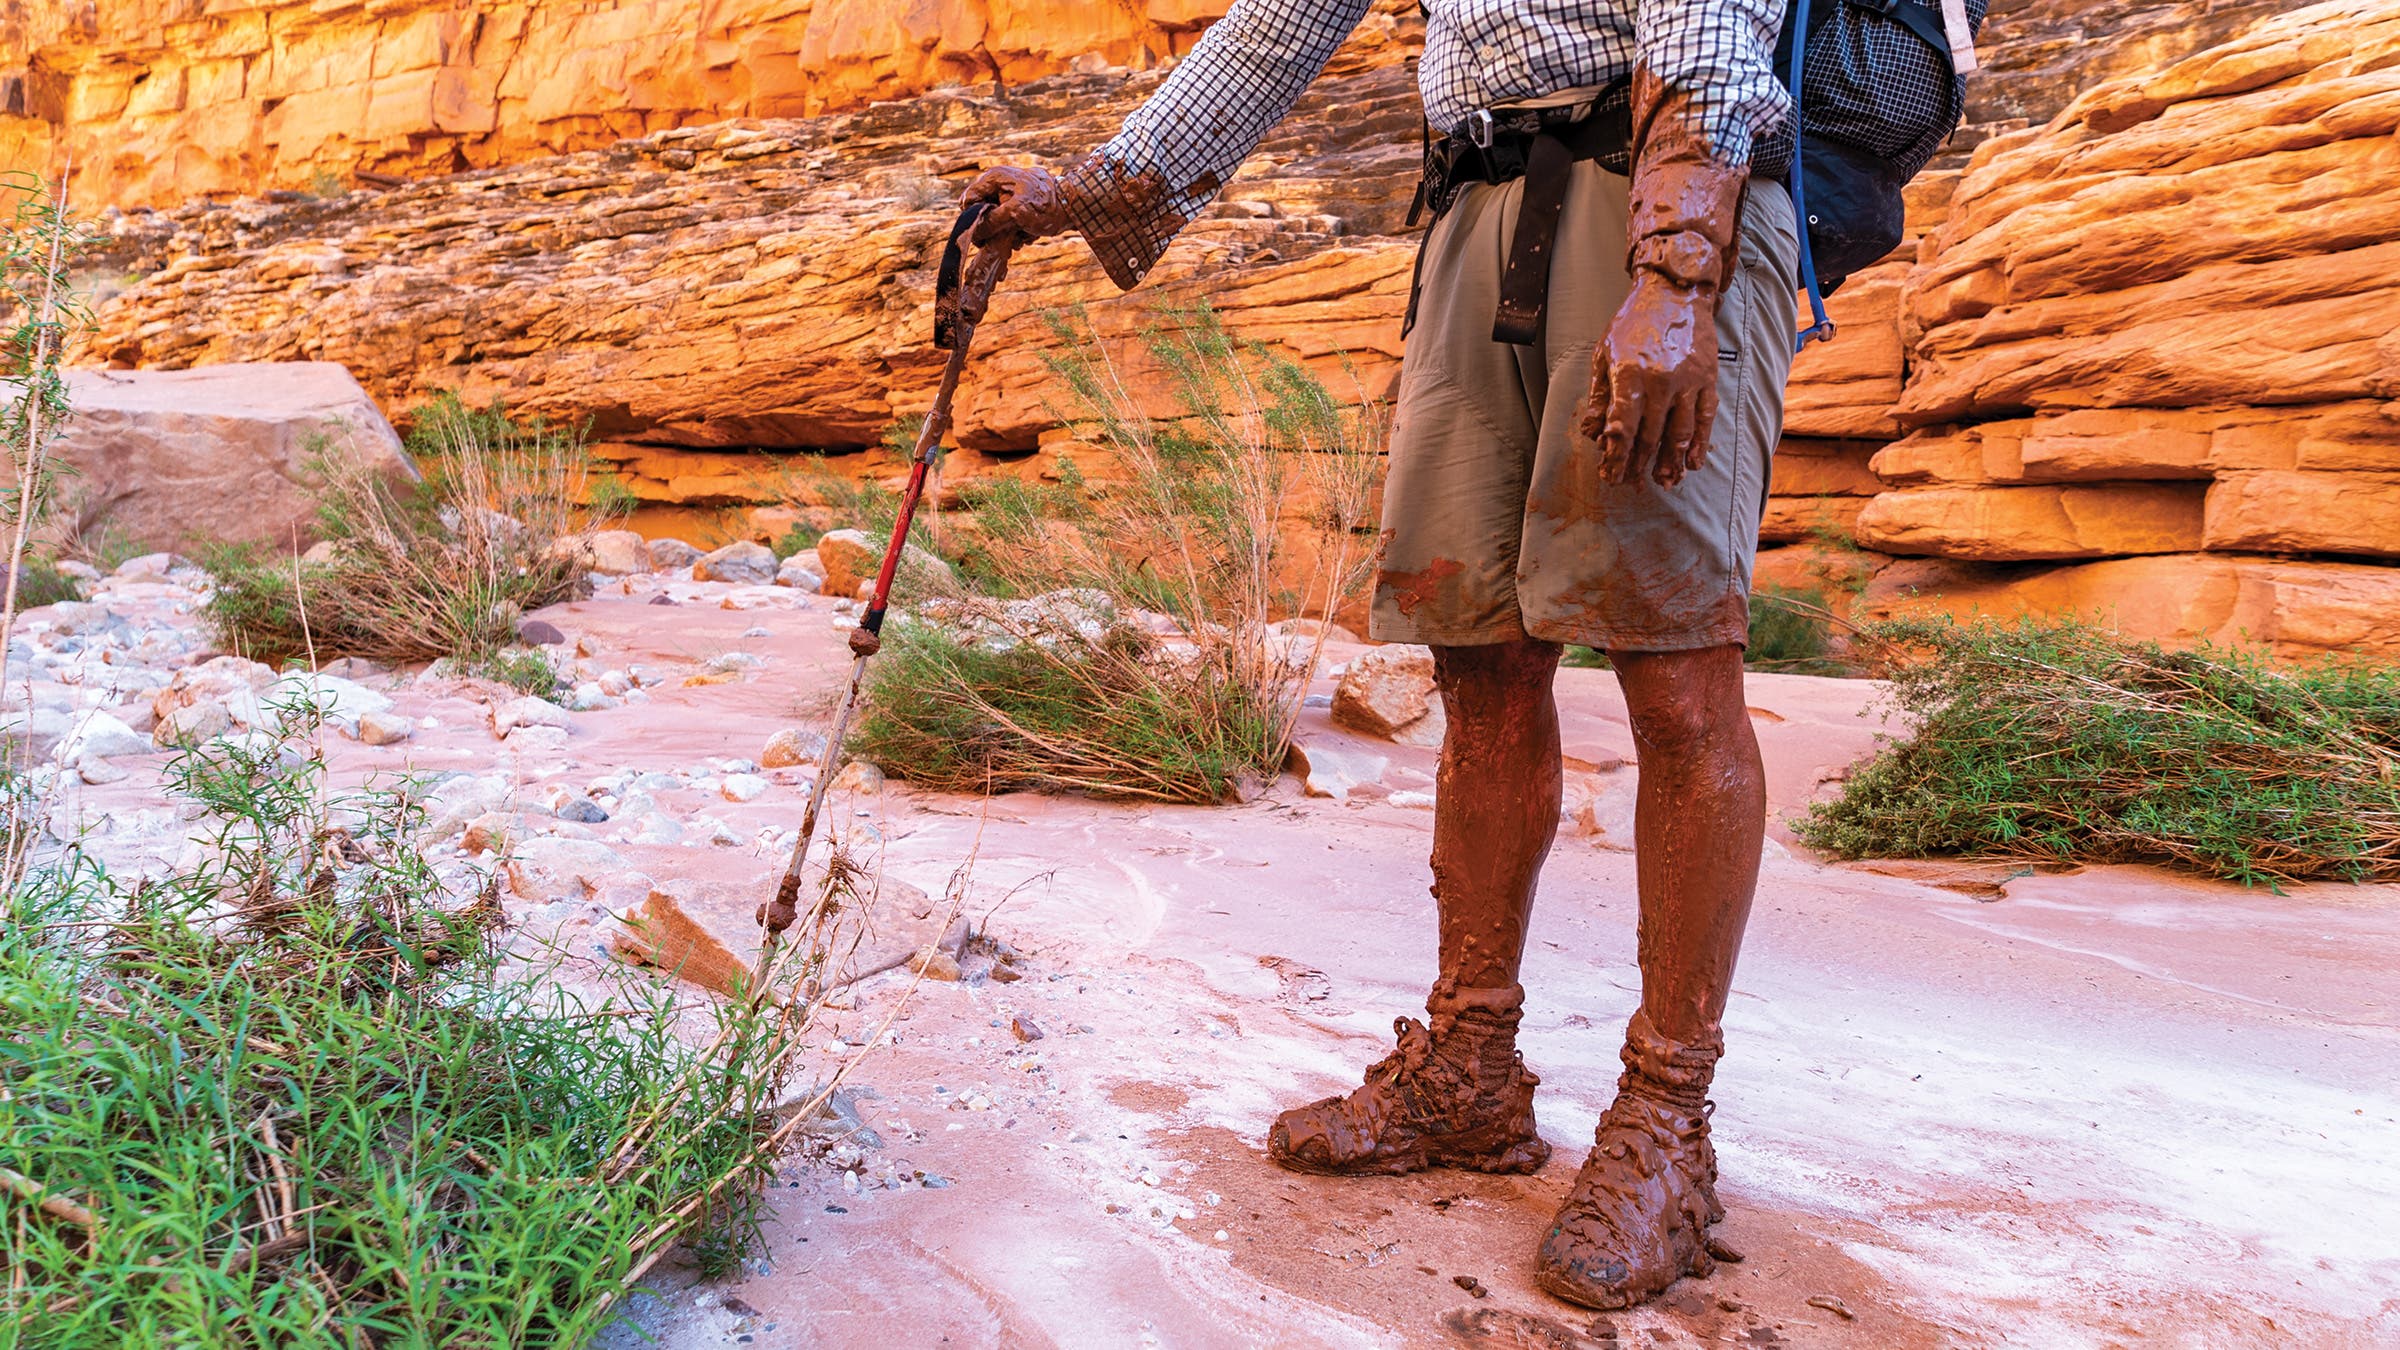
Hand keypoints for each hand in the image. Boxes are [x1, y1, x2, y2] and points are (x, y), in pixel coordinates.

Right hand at [961, 165, 1068, 245]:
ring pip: (994, 222)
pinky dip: (1014, 234)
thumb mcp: (1016, 213)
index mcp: (994, 178)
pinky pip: (1007, 224)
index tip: (983, 233)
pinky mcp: (1017, 207)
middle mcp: (998, 185)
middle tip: (1004, 239)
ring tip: (1019, 238)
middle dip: (991, 230)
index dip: (972, 219)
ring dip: (1004, 235)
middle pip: (980, 213)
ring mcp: (1008, 196)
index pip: (968, 200)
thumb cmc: (1046, 204)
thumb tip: (974, 232)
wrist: (1073, 206)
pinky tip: (1026, 236)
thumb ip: (992, 221)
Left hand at [1580, 271, 1719, 488]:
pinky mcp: (1707, 379)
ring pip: (1680, 432)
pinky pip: (1705, 418)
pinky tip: (1692, 463)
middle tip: (1632, 485)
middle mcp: (1660, 380)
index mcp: (1629, 374)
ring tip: (1664, 482)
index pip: (1622, 427)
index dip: (1616, 457)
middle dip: (1639, 464)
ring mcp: (1688, 381)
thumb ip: (1600, 396)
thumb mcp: (1604, 353)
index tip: (1611, 476)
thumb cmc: (1632, 323)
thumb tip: (1594, 434)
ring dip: (1671, 462)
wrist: (1674, 292)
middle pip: (1649, 435)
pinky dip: (1699, 443)